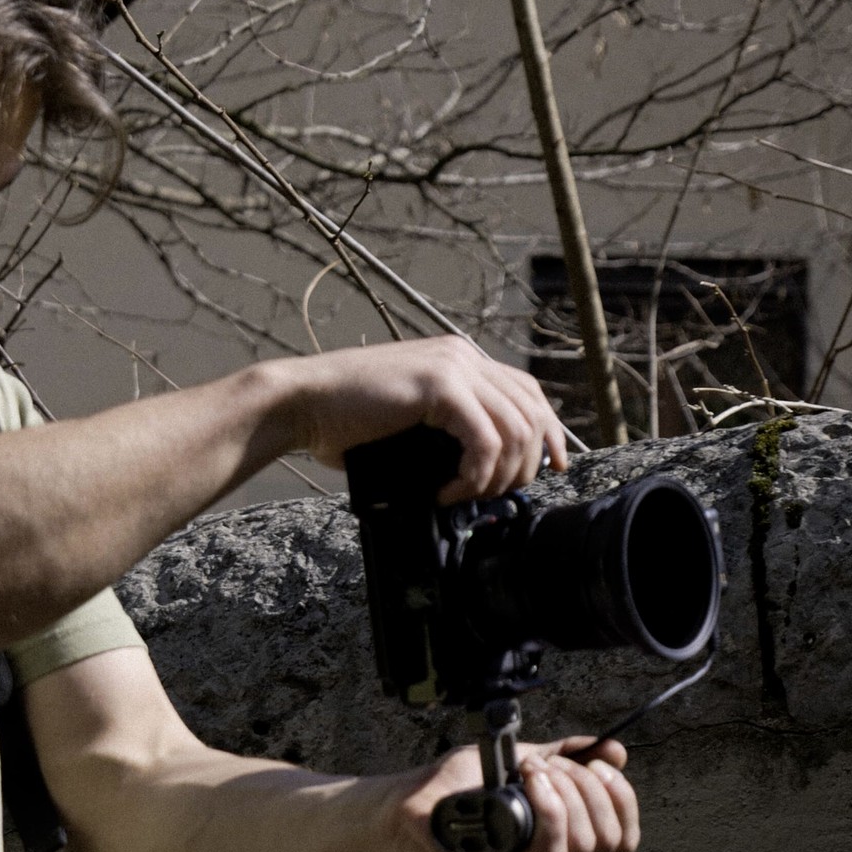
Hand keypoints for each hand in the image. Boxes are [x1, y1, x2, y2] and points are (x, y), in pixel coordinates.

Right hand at [283, 333, 564, 500]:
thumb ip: (447, 432)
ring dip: (498, 475)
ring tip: (464, 495)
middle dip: (530, 462)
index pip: (527, 393)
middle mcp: (463, 356)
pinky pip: (485, 441)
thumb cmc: (342, 422)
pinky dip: (474, 475)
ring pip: (516, 429)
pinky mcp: (439, 387)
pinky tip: (448, 490)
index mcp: (459, 359)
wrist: (300, 404)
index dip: (549, 432)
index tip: (551, 468)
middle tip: (501, 495)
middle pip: (532, 410)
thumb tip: (480, 473)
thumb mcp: (409, 422)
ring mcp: (453, 367)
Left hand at [388, 736, 639, 851]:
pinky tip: (530, 782)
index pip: (624, 841)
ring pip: (580, 845)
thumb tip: (615, 751)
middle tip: (547, 762)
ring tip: (532, 768)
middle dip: (586, 787)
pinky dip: (548, 810)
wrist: (398, 807)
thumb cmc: (455, 791)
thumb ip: (565, 760)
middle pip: (606, 839)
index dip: (620, 797)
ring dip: (565, 793)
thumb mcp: (519, 765)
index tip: (596, 763)